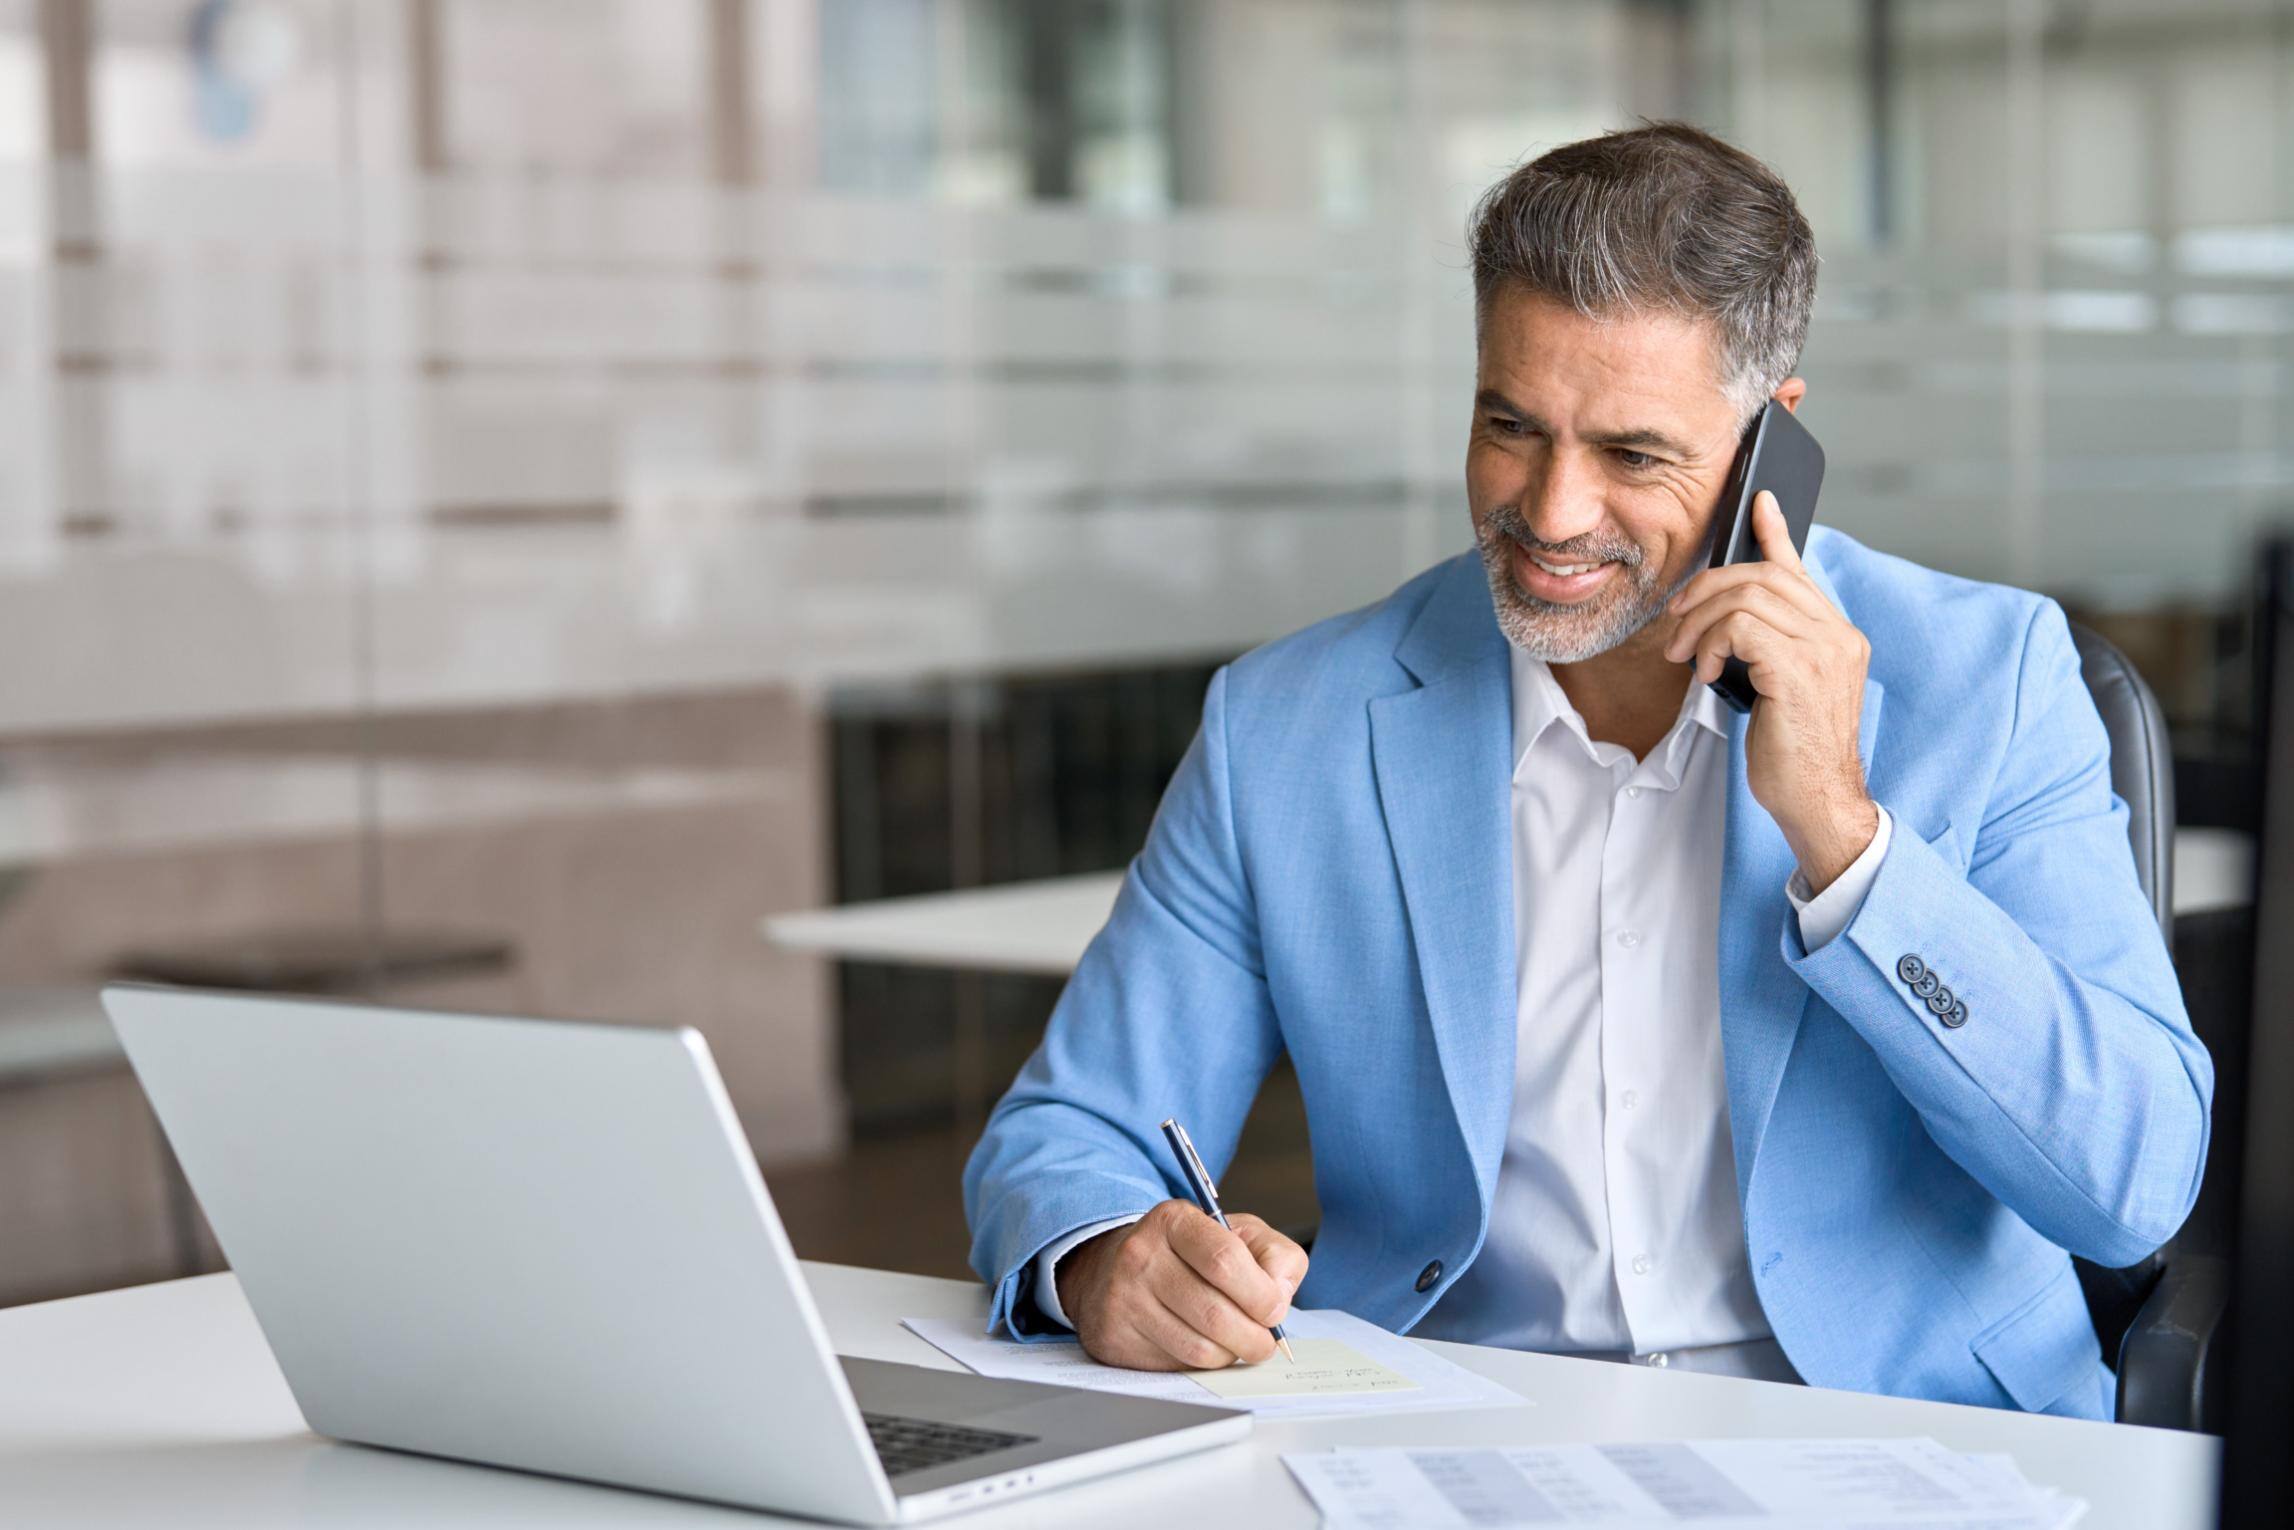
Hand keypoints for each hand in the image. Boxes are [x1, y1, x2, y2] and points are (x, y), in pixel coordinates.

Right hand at [1054, 1200, 1307, 1370]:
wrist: (1115, 1267)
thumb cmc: (1189, 1253)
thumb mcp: (1238, 1233)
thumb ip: (1275, 1255)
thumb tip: (1280, 1295)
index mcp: (1174, 1220)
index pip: (1225, 1260)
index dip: (1261, 1294)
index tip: (1274, 1310)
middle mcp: (1141, 1255)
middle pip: (1216, 1313)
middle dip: (1254, 1337)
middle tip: (1264, 1341)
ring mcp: (1123, 1299)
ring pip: (1200, 1348)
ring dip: (1231, 1354)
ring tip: (1235, 1341)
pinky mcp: (1115, 1338)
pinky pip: (1177, 1366)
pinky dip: (1202, 1363)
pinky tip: (1202, 1343)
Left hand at [1664, 491, 1878, 891]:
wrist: (1816, 800)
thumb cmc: (1793, 751)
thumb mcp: (1778, 688)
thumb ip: (1767, 646)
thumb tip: (1728, 619)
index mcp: (1838, 635)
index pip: (1800, 571)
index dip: (1775, 533)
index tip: (1757, 502)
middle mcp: (1839, 635)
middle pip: (1763, 576)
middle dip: (1707, 588)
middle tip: (1676, 621)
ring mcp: (1825, 650)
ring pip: (1747, 596)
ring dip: (1701, 621)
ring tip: (1685, 655)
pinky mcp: (1799, 670)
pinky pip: (1742, 627)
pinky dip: (1713, 643)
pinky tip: (1706, 672)